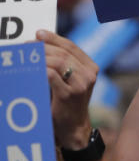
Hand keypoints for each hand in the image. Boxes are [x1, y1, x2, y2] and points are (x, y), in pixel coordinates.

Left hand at [37, 30, 96, 148]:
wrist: (73, 126)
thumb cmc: (67, 101)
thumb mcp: (70, 80)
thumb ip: (63, 63)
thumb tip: (40, 42)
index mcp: (91, 68)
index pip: (72, 47)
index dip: (54, 38)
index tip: (38, 34)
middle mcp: (90, 75)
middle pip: (63, 53)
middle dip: (43, 48)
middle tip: (26, 47)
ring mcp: (81, 85)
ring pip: (58, 62)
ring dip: (39, 58)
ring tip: (26, 58)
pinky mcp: (69, 94)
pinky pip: (51, 76)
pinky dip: (39, 70)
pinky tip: (30, 70)